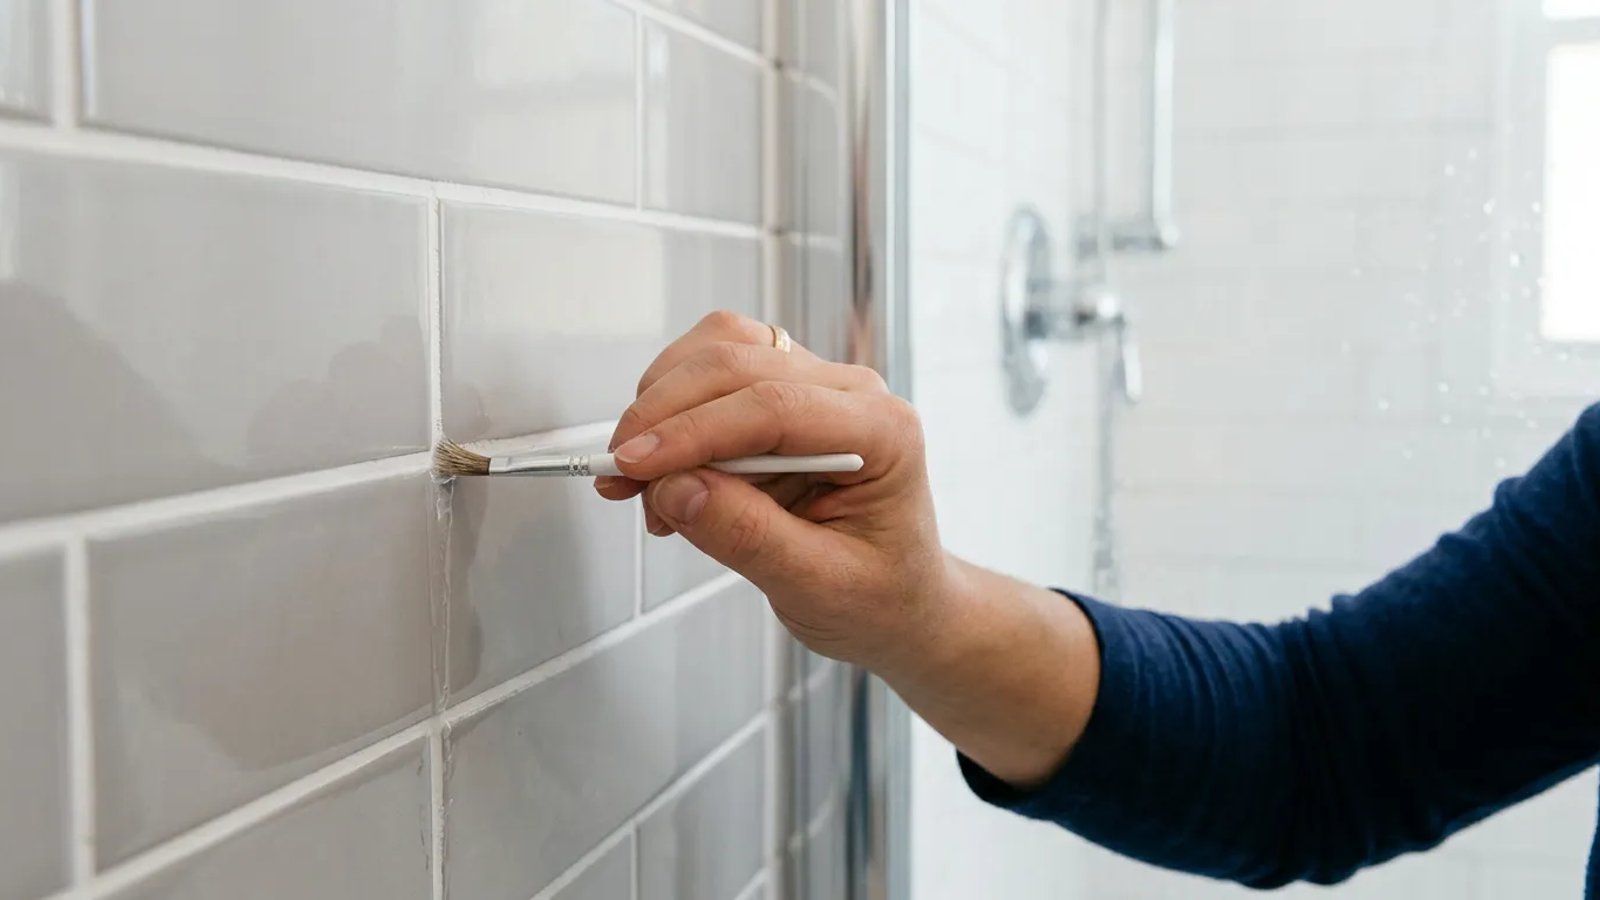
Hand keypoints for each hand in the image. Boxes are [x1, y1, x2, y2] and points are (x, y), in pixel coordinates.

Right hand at [595, 311, 953, 672]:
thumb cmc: (878, 596)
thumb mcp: (818, 587)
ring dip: (663, 407)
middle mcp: (852, 393)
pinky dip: (674, 413)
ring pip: (719, 352)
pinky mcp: (781, 395)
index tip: (636, 466)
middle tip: (619, 477)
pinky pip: (713, 376)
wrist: (898, 602)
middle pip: (738, 363)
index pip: (774, 405)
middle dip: (663, 416)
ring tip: (644, 486)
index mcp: (882, 431)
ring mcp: (816, 386)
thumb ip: (748, 536)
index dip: (694, 431)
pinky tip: (667, 475)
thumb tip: (676, 490)